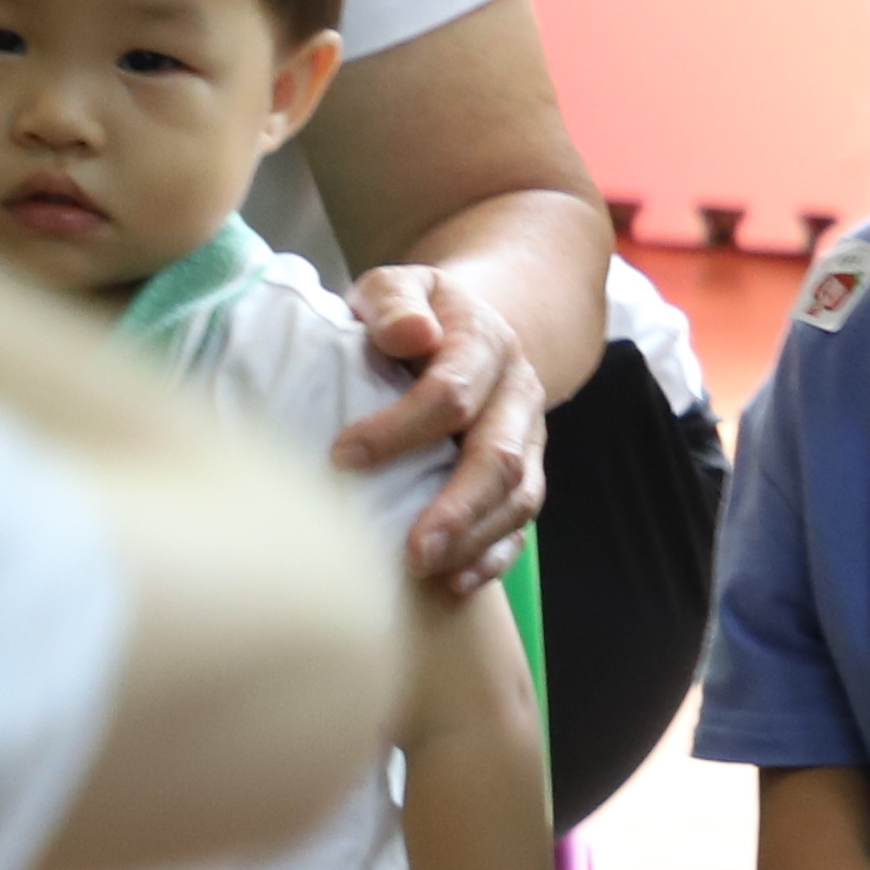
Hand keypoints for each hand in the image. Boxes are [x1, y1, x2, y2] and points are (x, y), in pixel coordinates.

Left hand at [339, 262, 551, 599]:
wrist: (471, 324)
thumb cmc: (412, 314)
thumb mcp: (397, 286)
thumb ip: (394, 301)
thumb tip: (409, 334)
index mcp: (485, 342)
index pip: (451, 391)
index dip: (399, 428)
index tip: (341, 456)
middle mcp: (518, 393)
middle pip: (498, 456)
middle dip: (455, 506)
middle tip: (411, 550)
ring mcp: (528, 437)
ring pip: (519, 496)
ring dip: (475, 538)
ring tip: (424, 570)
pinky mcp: (525, 472)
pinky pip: (522, 521)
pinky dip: (495, 556)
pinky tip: (456, 583)